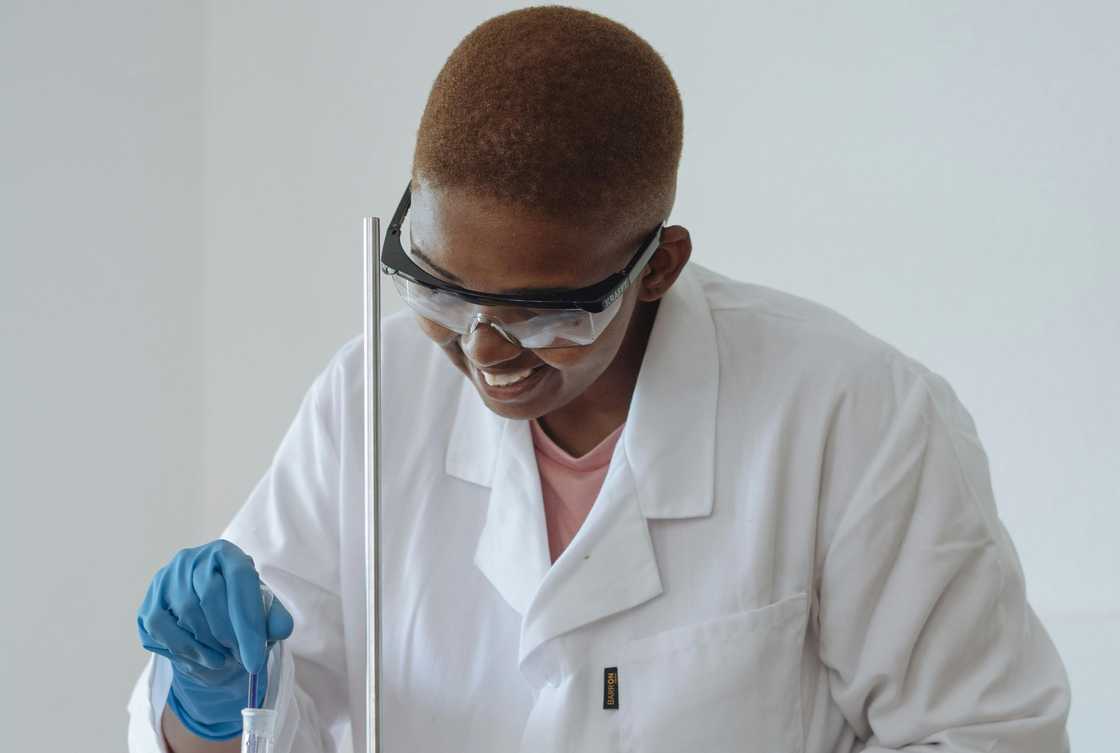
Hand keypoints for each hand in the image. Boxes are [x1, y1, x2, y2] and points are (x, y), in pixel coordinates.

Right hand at [137, 540, 293, 739]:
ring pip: (185, 613)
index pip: (240, 579)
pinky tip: (205, 659)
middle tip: (242, 658)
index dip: (248, 621)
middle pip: (210, 595)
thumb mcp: (261, 608)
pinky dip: (185, 650)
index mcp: (225, 552)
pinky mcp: (149, 602)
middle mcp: (192, 558)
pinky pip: (161, 628)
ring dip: (208, 645)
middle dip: (229, 634)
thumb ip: (274, 617)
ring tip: (226, 659)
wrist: (206, 609)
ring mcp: (165, 579)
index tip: (255, 659)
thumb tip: (281, 629)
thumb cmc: (237, 605)